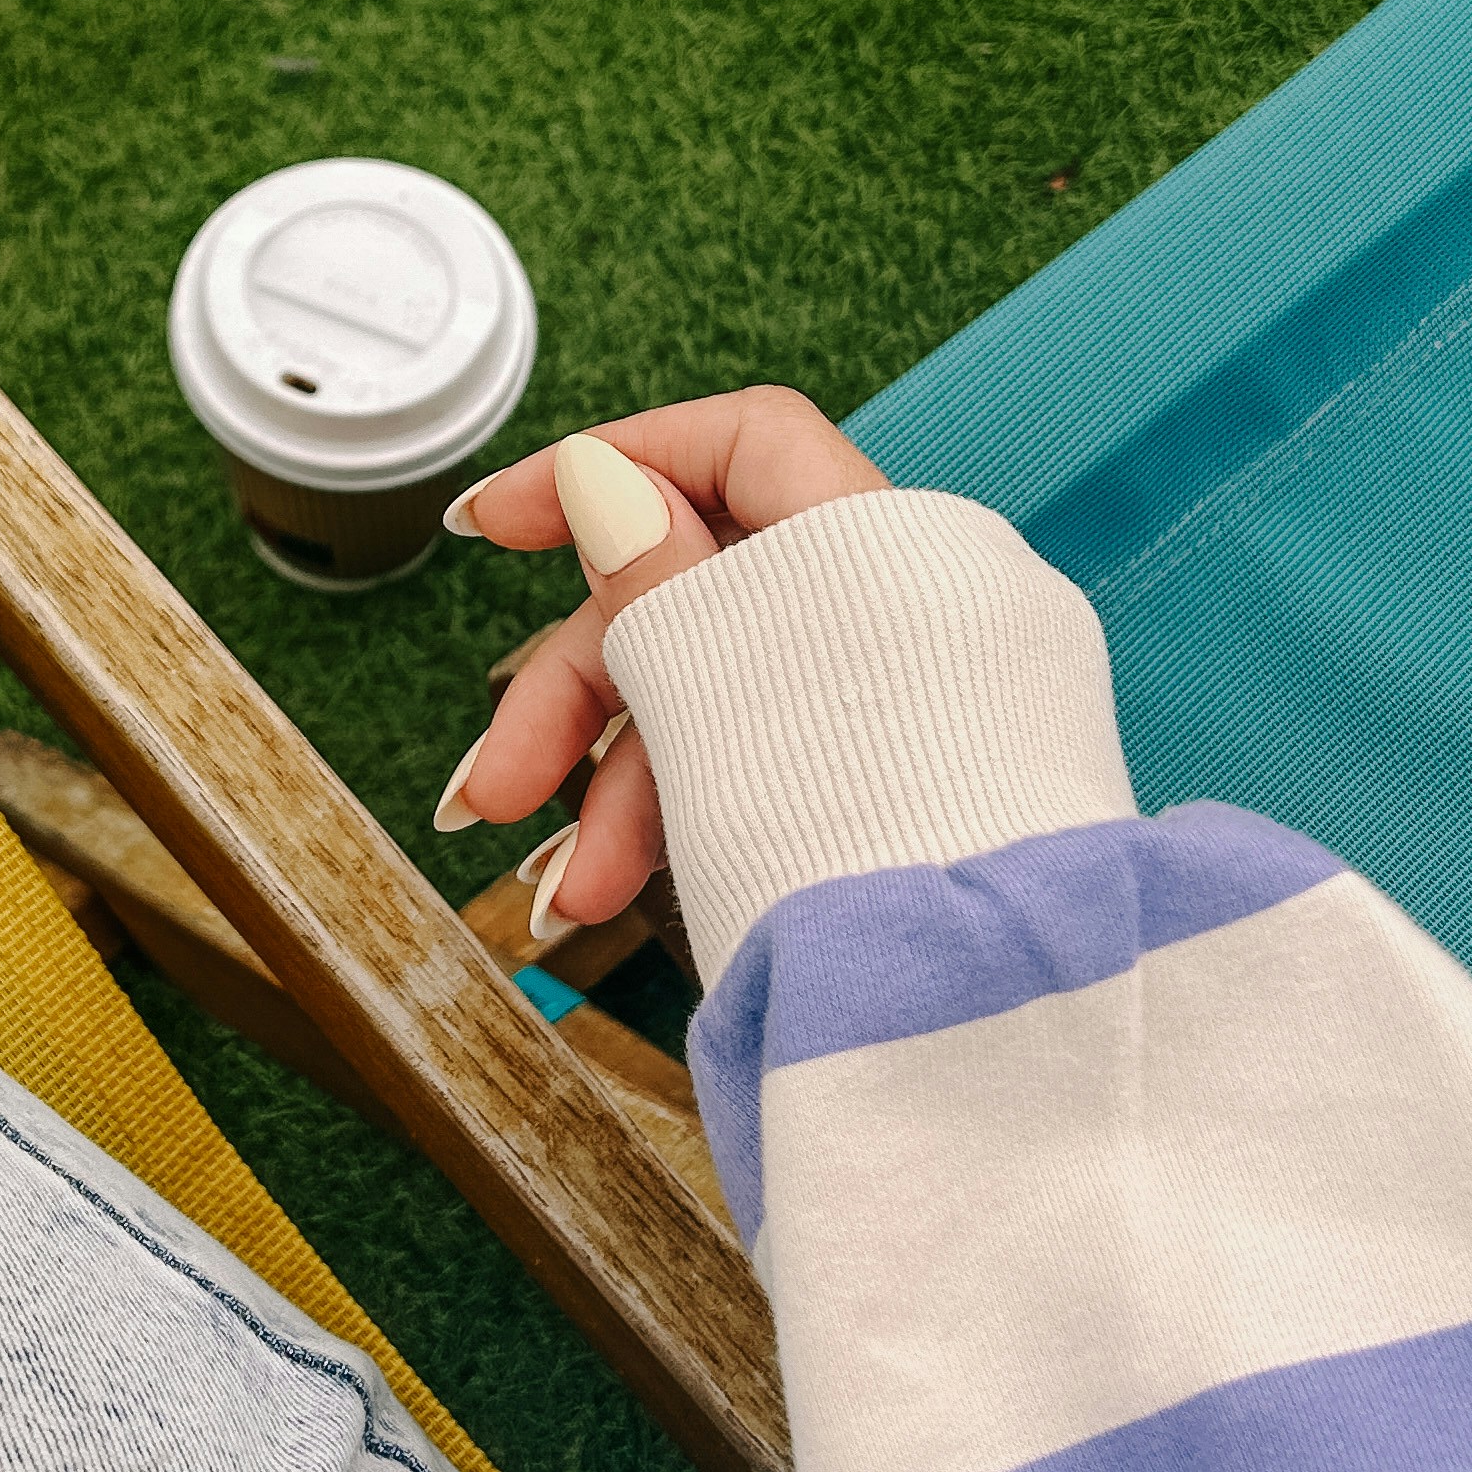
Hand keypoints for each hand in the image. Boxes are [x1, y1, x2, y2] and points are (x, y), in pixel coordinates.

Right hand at [437, 390, 886, 934]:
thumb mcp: (715, 701)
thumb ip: (653, 580)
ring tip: (563, 900)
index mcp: (886, 551)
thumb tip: (606, 479)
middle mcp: (920, 614)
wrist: (983, 1025)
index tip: (489, 529)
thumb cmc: (855, 858)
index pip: (738, 446)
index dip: (607, 467)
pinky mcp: (924, 791)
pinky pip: (788, 765)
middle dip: (578, 701)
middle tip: (487, 794)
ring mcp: (929, 707)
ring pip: (736, 702)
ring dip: (620, 790)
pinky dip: (698, 816)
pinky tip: (622, 899)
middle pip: (706, 600)